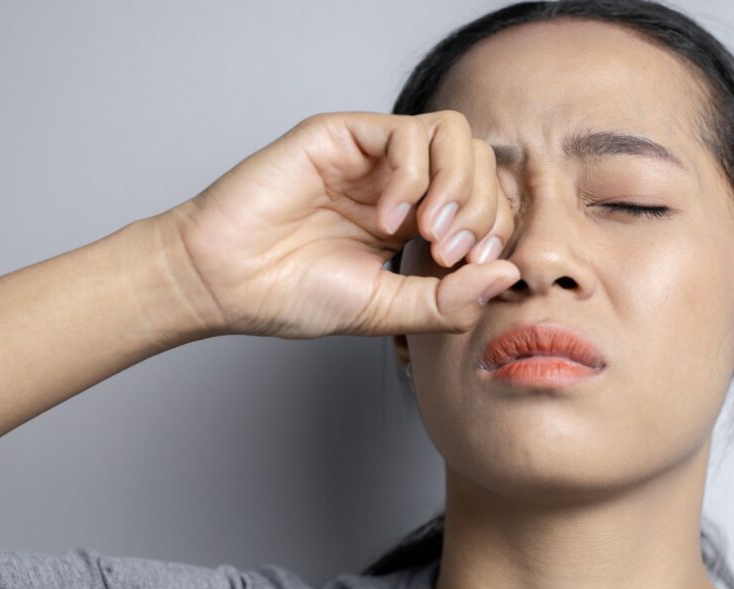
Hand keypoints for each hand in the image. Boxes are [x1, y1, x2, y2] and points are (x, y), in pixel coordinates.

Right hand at [156, 110, 519, 338]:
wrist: (225, 281)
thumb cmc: (292, 295)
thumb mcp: (386, 310)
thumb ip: (447, 298)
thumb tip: (509, 273)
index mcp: (412, 222)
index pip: (484, 202)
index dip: (494, 229)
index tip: (470, 268)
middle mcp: (398, 183)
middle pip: (478, 163)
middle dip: (482, 209)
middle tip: (449, 252)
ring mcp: (372, 157)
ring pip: (453, 135)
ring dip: (457, 185)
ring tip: (428, 232)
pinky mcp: (344, 136)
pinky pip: (407, 133)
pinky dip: (413, 175)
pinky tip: (389, 217)